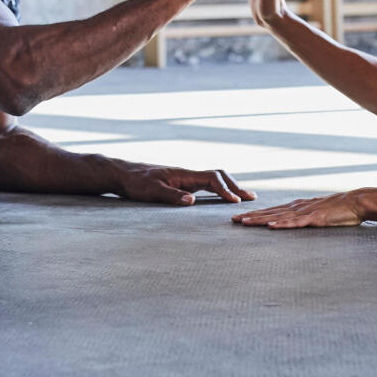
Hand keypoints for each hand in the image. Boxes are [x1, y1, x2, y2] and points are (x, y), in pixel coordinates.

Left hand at [115, 163, 255, 205]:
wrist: (125, 175)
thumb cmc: (137, 183)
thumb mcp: (152, 191)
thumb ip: (171, 196)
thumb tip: (192, 202)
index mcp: (184, 175)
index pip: (212, 178)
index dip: (225, 190)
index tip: (235, 202)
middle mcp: (188, 175)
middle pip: (219, 175)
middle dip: (235, 186)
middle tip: (251, 198)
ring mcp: (187, 179)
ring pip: (215, 179)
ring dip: (230, 186)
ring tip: (245, 197)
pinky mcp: (183, 184)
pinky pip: (207, 184)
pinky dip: (220, 189)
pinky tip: (225, 197)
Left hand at [231, 191, 366, 228]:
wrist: (356, 202)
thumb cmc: (339, 209)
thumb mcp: (318, 212)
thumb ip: (306, 216)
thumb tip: (295, 221)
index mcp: (298, 206)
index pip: (272, 210)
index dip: (256, 214)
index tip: (241, 217)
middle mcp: (298, 207)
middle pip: (270, 212)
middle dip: (251, 216)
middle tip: (233, 220)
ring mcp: (305, 212)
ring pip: (278, 216)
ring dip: (260, 220)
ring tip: (245, 222)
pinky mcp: (315, 218)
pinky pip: (296, 222)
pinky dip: (282, 224)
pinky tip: (271, 226)